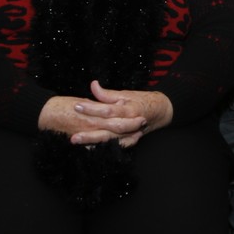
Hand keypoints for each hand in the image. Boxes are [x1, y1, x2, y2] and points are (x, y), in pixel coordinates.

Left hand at [39, 80, 173, 148]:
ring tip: (78, 142)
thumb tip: (93, 85)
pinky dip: (104, 148)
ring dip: (94, 142)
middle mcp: (129, 123)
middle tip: (73, 135)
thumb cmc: (141, 101)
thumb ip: (107, 93)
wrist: (160, 111)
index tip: (77, 106)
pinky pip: (117, 146)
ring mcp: (130, 134)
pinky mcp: (130, 140)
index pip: (107, 109)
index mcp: (128, 109)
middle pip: (107, 129)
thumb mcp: (125, 94)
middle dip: (89, 133)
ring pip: (111, 139)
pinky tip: (91, 149)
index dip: (92, 108)